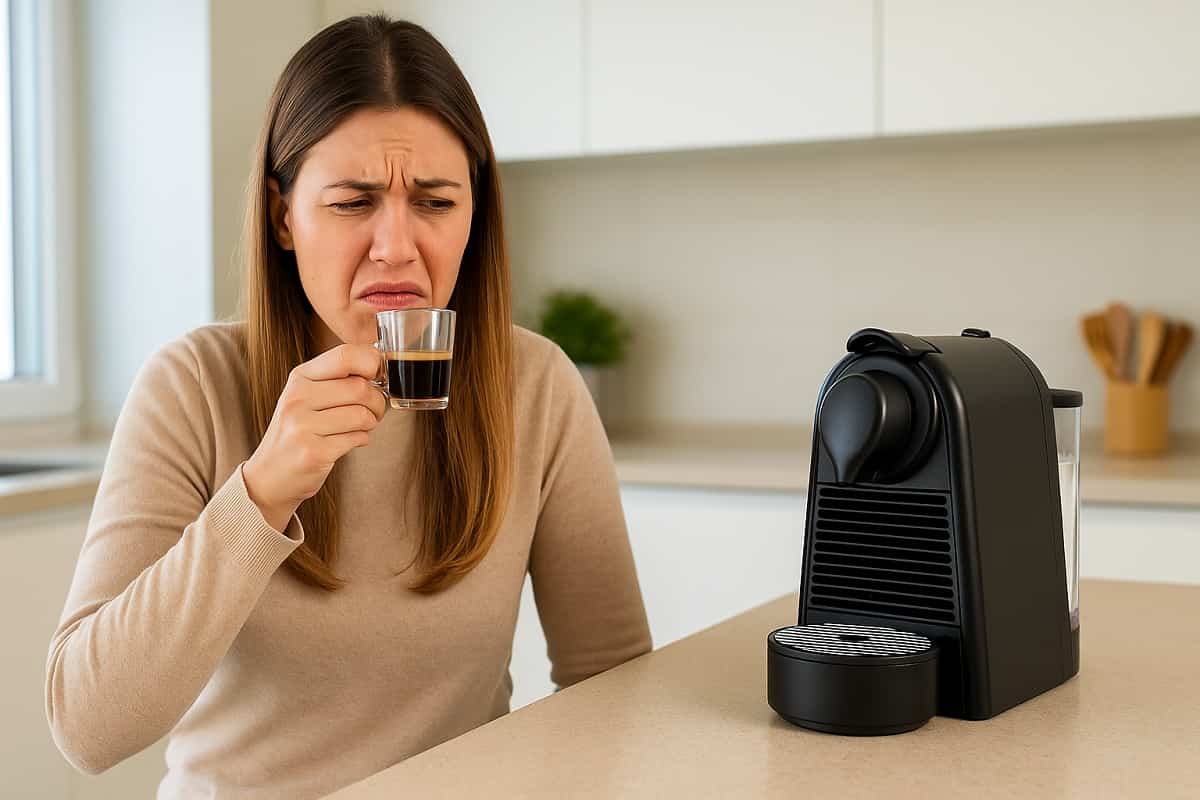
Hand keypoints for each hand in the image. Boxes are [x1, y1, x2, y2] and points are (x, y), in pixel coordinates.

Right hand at [243, 344, 385, 531]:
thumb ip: (337, 379)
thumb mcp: (307, 397)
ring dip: (370, 423)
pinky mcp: (313, 452)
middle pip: (360, 388)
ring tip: (359, 427)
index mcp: (299, 378)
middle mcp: (297, 398)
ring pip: (362, 415)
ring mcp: (302, 426)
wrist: (268, 476)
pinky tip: (348, 441)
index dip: (372, 362)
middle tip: (373, 411)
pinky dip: (361, 440)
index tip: (377, 375)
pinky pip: (357, 438)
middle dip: (377, 402)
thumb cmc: (296, 433)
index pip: (345, 355)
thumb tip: (379, 365)